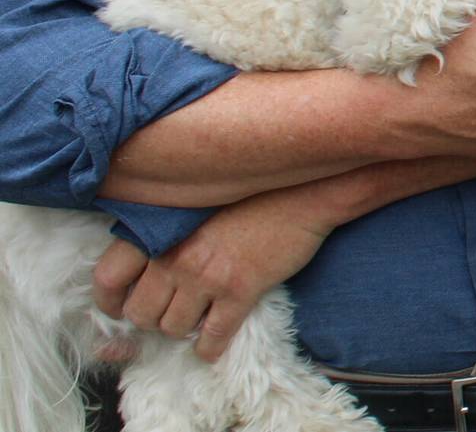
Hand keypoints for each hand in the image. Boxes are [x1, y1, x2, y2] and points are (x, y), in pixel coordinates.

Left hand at [92, 185, 333, 361]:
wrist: (302, 193)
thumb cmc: (248, 194)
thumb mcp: (194, 204)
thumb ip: (162, 232)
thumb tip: (141, 268)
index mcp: (158, 231)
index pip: (108, 277)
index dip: (109, 301)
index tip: (119, 307)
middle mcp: (174, 256)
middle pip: (139, 312)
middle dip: (151, 319)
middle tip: (166, 313)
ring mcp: (206, 275)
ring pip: (173, 327)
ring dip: (181, 330)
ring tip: (194, 321)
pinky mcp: (240, 290)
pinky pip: (213, 336)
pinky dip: (209, 348)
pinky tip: (211, 345)